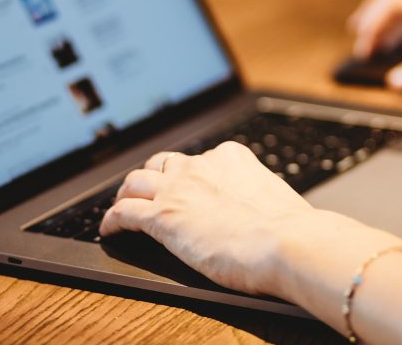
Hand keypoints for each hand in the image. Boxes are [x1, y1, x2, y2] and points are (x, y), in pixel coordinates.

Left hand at [99, 142, 316, 294]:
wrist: (286, 243)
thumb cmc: (292, 231)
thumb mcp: (276, 201)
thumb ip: (260, 201)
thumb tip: (267, 216)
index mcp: (232, 158)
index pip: (200, 160)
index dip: (188, 174)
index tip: (187, 186)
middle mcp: (201, 167)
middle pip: (163, 164)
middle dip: (154, 176)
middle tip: (150, 191)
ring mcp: (177, 189)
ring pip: (136, 181)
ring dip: (128, 192)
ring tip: (124, 204)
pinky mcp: (161, 216)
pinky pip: (123, 211)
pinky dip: (112, 219)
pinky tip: (109, 229)